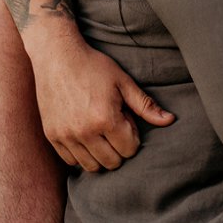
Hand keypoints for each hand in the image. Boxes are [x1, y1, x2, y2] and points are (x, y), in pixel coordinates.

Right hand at [31, 36, 174, 171]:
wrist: (57, 56)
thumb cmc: (93, 66)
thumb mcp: (123, 82)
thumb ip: (145, 105)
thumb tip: (170, 120)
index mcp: (105, 119)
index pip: (130, 150)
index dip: (132, 134)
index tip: (125, 117)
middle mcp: (84, 132)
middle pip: (112, 162)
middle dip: (118, 147)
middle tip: (113, 124)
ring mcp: (66, 136)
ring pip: (92, 167)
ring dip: (100, 154)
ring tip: (99, 129)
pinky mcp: (52, 136)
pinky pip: (71, 161)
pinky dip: (81, 153)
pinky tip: (84, 133)